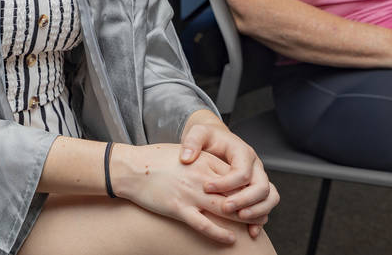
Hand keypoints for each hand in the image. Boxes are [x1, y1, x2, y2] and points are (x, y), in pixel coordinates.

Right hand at [112, 143, 268, 243]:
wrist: (131, 168)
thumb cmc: (156, 160)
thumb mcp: (186, 153)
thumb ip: (205, 161)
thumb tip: (221, 172)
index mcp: (204, 161)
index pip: (237, 176)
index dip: (250, 188)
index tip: (257, 198)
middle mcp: (201, 177)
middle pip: (236, 193)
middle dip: (252, 207)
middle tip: (260, 217)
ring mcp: (190, 193)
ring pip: (225, 209)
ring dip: (241, 220)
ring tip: (251, 229)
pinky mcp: (178, 208)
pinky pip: (204, 224)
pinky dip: (220, 233)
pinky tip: (229, 239)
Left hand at [179, 114, 279, 237]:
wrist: (217, 140)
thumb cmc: (207, 138)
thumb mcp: (198, 133)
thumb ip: (191, 142)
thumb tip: (186, 158)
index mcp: (242, 152)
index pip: (242, 171)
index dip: (226, 183)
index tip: (206, 188)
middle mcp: (255, 166)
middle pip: (261, 186)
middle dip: (244, 200)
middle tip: (224, 208)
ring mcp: (259, 178)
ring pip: (270, 197)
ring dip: (257, 210)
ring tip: (239, 218)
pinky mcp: (257, 190)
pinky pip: (267, 206)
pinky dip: (260, 219)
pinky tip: (251, 232)